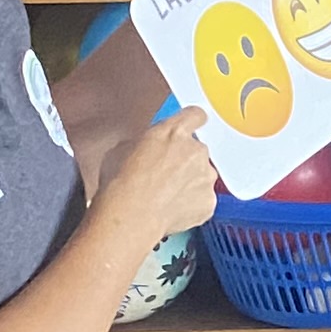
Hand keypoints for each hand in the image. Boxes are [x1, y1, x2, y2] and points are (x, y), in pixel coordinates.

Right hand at [97, 105, 221, 245]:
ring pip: (202, 175)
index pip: (196, 115)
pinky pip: (203, 199)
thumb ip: (145, 142)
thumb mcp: (122, 149)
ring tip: (164, 195)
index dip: (192, 122)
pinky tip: (171, 208)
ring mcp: (206, 177)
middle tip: (164, 174)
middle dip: (185, 160)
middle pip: (197, 150)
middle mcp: (196, 151)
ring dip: (189, 182)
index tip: (191, 125)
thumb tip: (147, 147)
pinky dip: (192, 204)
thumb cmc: (121, 184)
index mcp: (174, 132)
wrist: (131, 216)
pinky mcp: (210, 201)